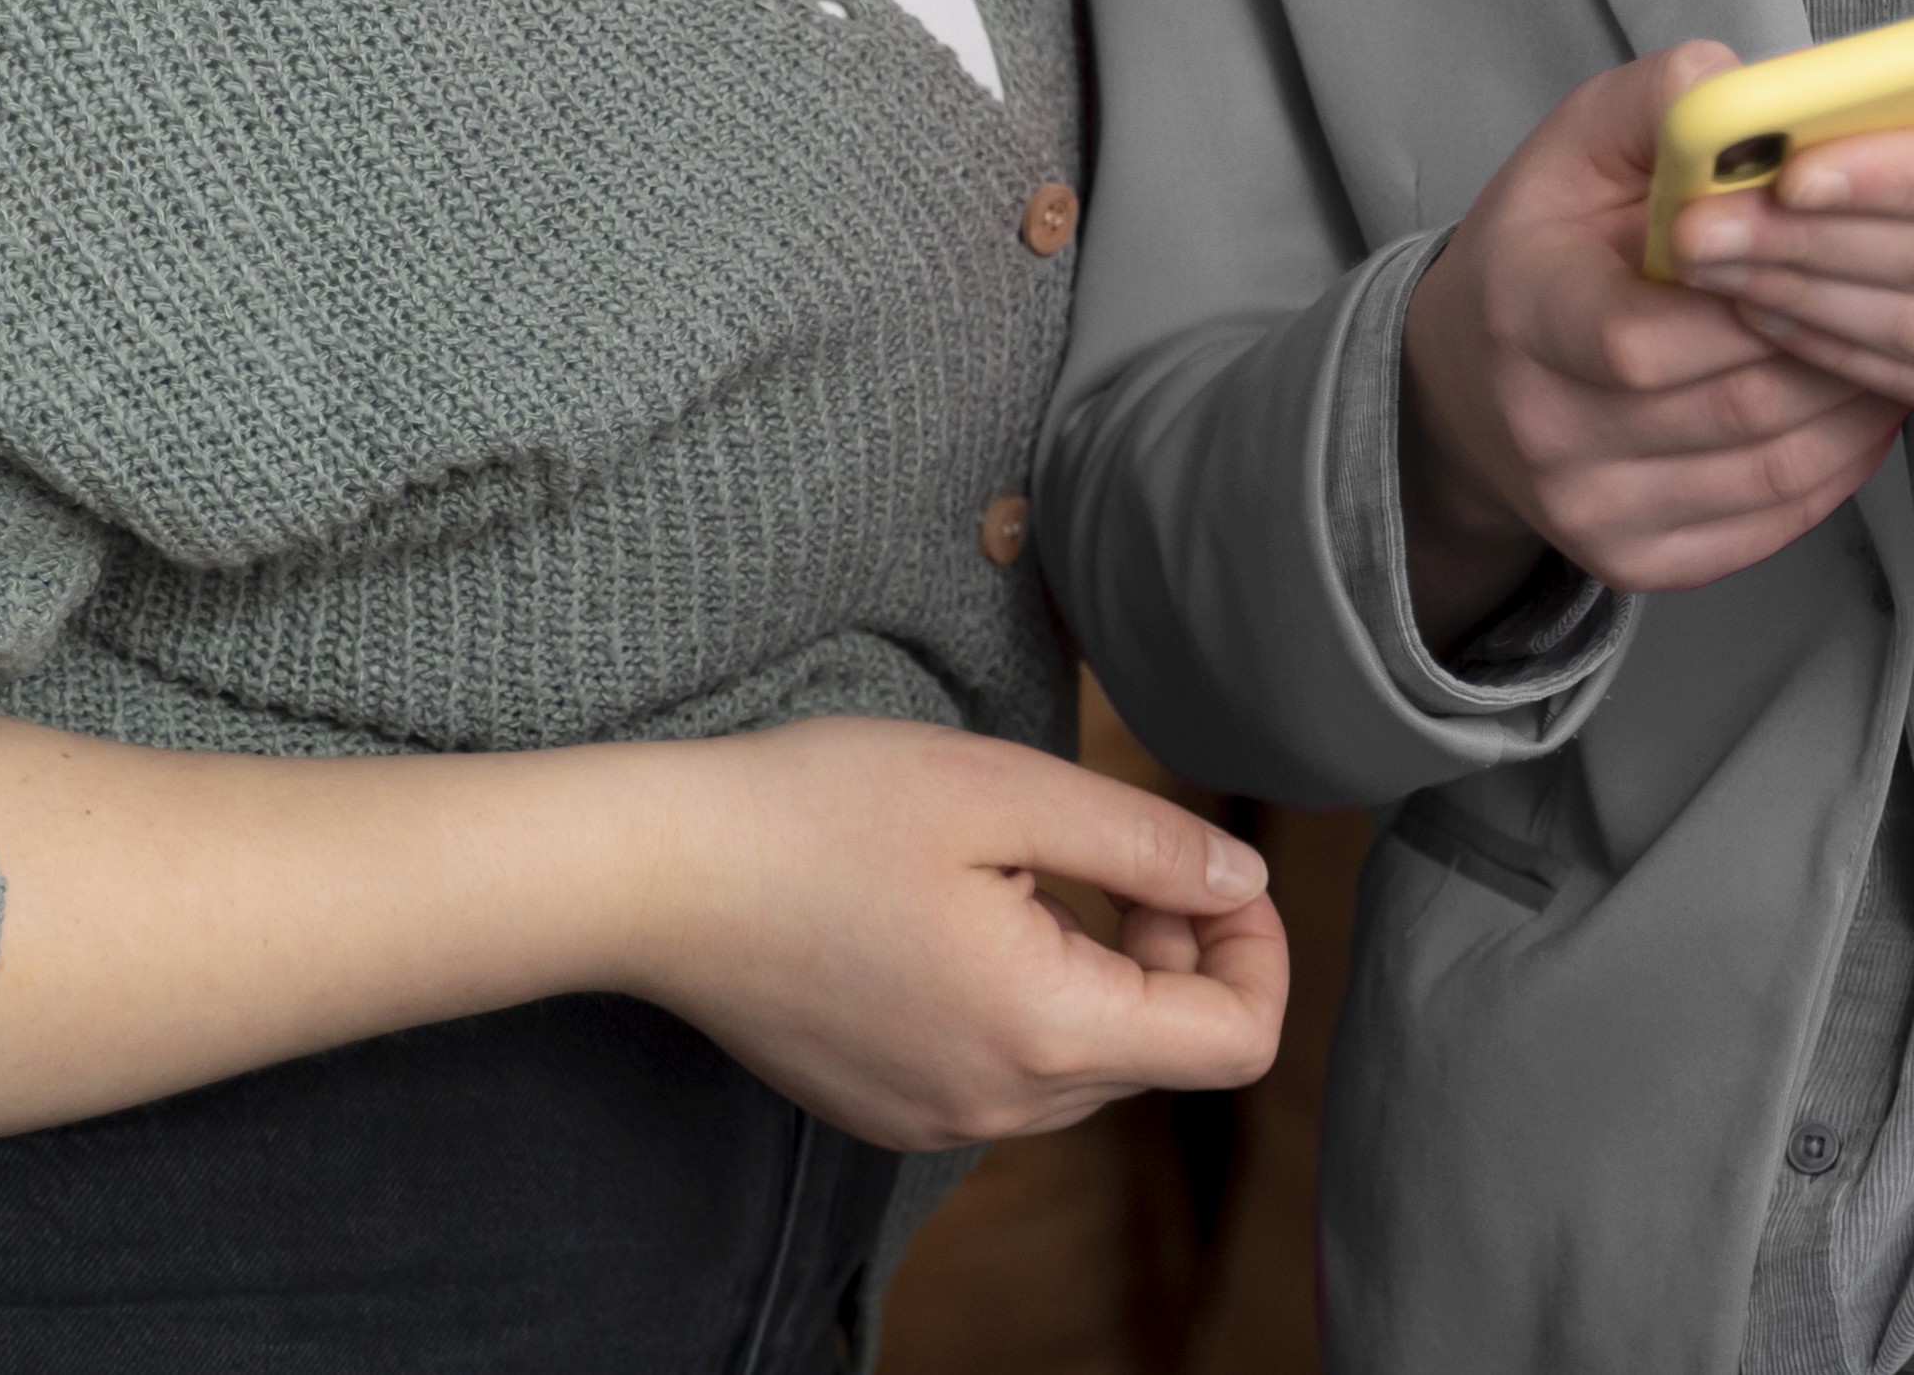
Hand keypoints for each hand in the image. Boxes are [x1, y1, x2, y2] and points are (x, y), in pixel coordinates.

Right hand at [613, 713, 1287, 1149]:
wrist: (656, 876)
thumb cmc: (821, 812)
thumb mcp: (1006, 793)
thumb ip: (1145, 845)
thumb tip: (1242, 883)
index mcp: (1045, 1031)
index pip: (1235, 1043)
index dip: (1257, 949)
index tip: (1209, 869)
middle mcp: (1000, 1105)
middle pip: (1163, 1050)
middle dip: (1171, 946)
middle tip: (1099, 847)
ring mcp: (938, 1119)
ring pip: (1087, 1059)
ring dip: (1098, 969)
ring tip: (1016, 874)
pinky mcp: (891, 1107)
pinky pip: (1010, 1068)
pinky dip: (1026, 998)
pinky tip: (956, 916)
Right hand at [1401, 40, 1903, 629]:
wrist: (1472, 379)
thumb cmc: (1548, 242)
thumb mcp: (1583, 142)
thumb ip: (1663, 103)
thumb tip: (1748, 93)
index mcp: (1522, 314)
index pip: (1646, 340)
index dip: (1756, 297)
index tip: (1820, 246)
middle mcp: (1545, 432)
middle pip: (1734, 408)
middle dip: (1836, 347)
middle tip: (1906, 297)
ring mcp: (1588, 511)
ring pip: (1770, 470)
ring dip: (1857, 408)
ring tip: (1899, 343)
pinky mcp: (1634, 563)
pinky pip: (1771, 523)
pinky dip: (1840, 466)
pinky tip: (1861, 407)